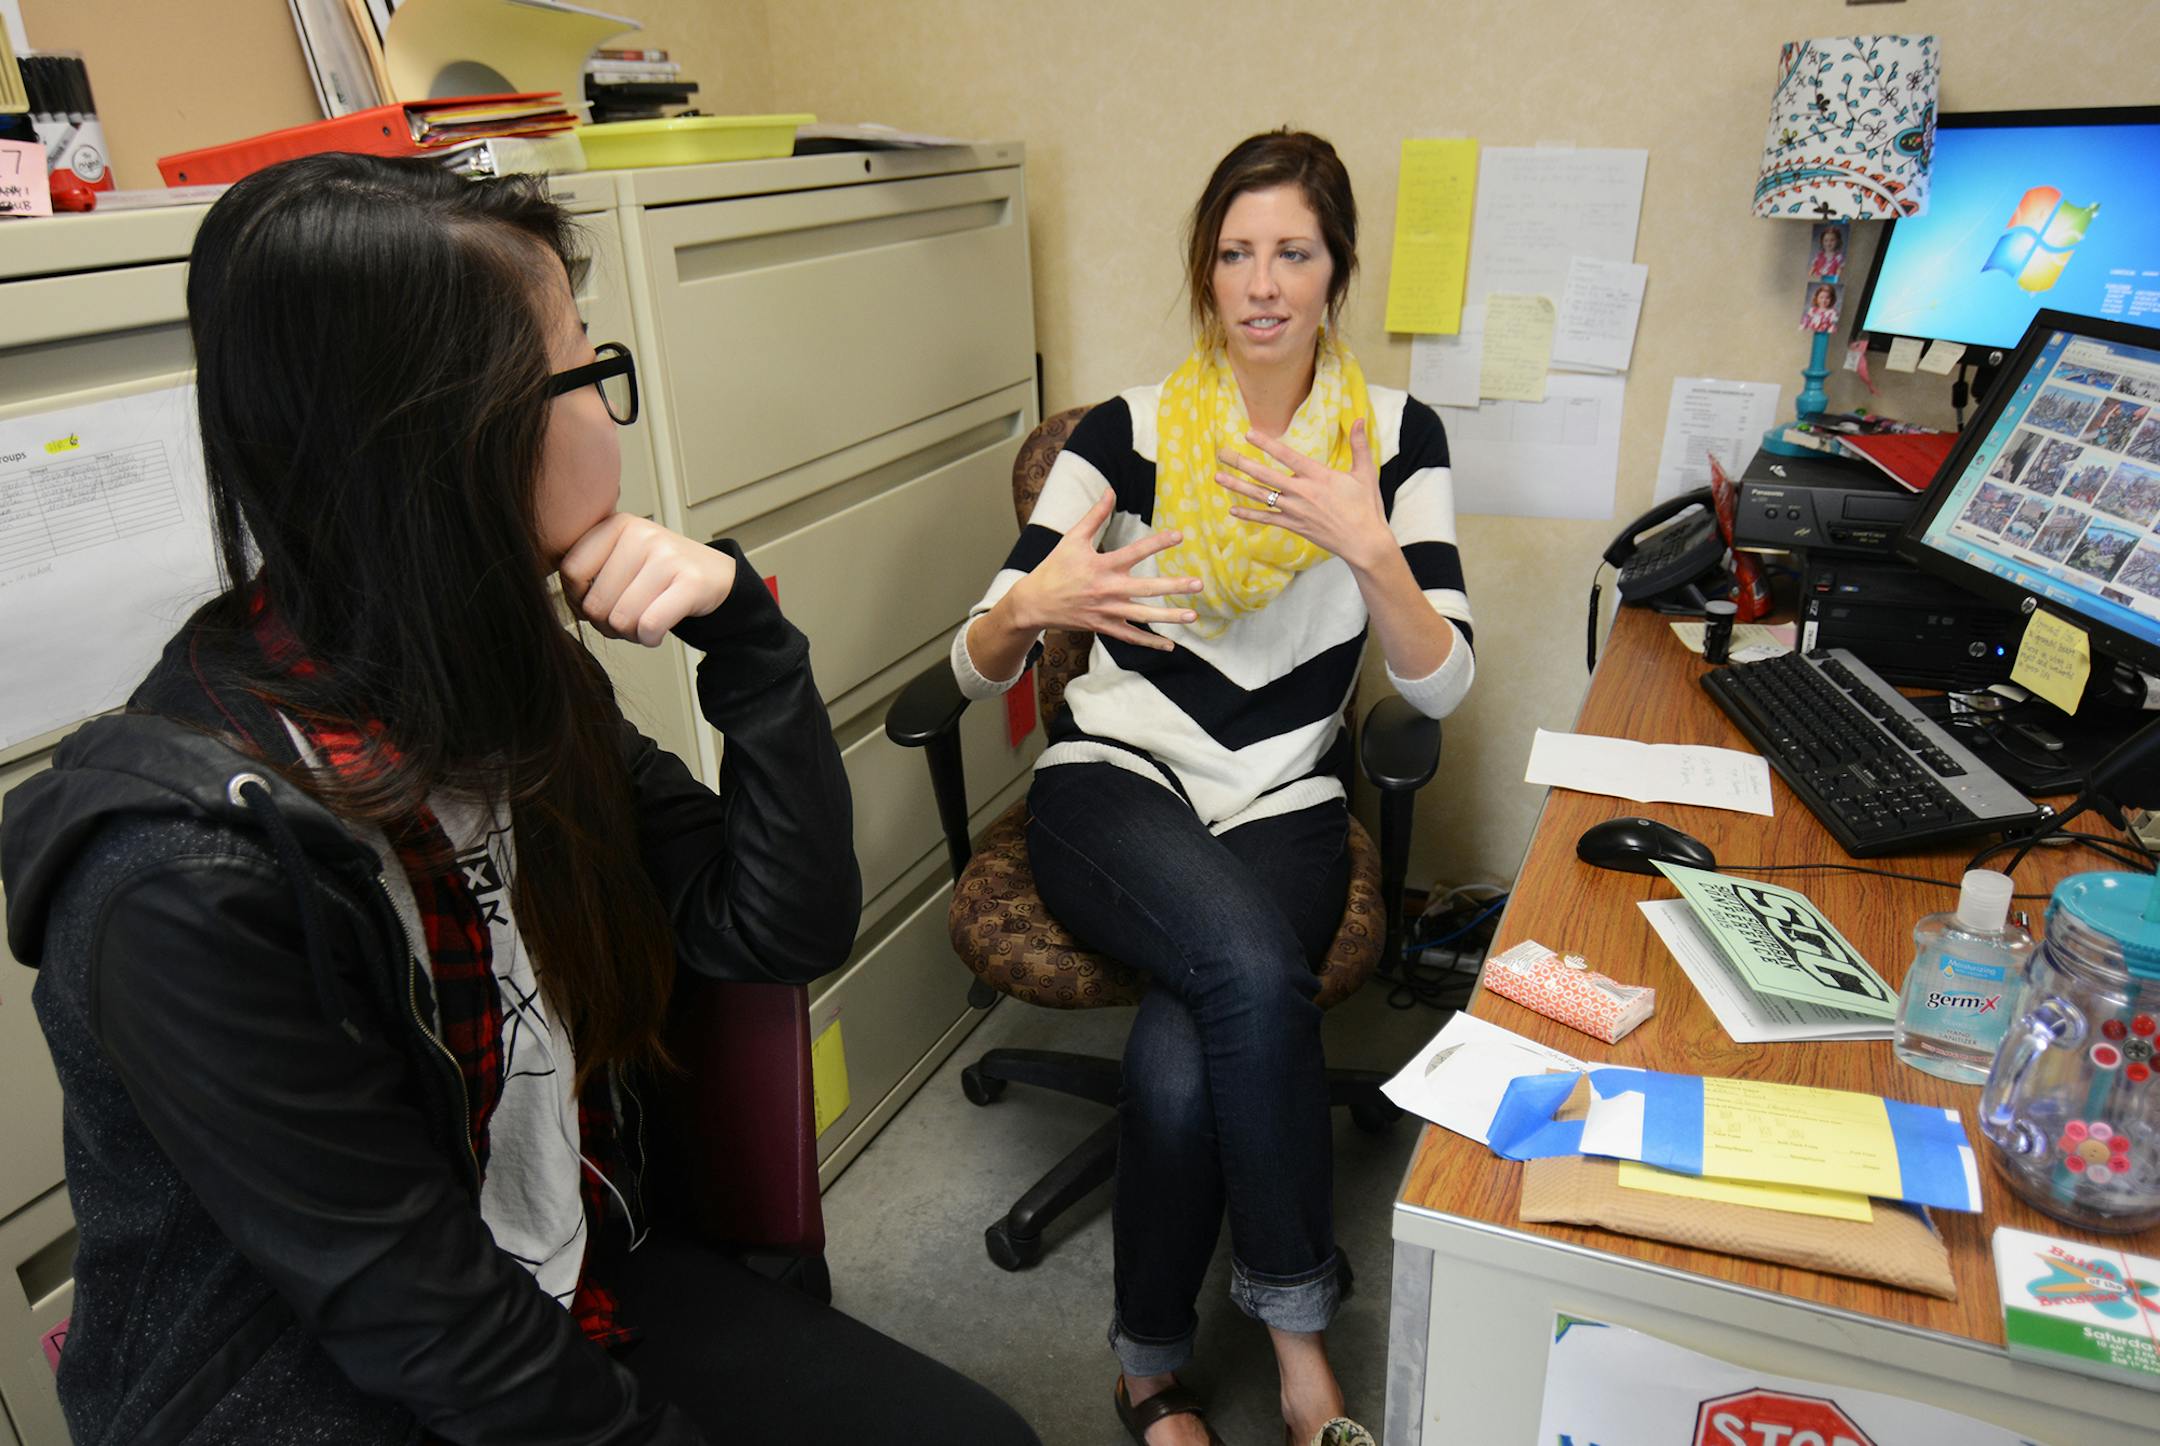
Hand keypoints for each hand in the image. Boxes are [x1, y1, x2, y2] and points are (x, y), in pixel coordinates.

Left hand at [559, 513, 737, 646]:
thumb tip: (551, 600)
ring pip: (622, 619)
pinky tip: (657, 632)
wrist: (716, 576)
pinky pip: (649, 626)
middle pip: (595, 603)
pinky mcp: (690, 582)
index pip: (570, 572)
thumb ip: (588, 568)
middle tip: (626, 619)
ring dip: (631, 635)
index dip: (577, 600)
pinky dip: (650, 639)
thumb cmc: (660, 574)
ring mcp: (667, 556)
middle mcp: (641, 534)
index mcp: (616, 525)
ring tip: (643, 623)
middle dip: (608, 624)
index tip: (594, 605)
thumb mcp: (622, 557)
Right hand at [1007, 488, 1201, 651]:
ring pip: (1142, 616)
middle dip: (1173, 587)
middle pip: (1145, 589)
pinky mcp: (1104, 627)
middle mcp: (1106, 590)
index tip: (1180, 536)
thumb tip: (1110, 491)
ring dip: (1168, 618)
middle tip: (1198, 584)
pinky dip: (1149, 643)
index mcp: (1100, 566)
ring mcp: (1106, 612)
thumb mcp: (1072, 539)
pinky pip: (1130, 637)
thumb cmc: (1055, 567)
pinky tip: (1169, 646)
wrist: (1035, 603)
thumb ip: (1095, 515)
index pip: (1134, 552)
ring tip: (1192, 616)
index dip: (1157, 543)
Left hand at [1214, 419, 1393, 571]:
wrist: (1364, 542)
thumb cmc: (1366, 507)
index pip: (1287, 456)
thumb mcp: (1366, 473)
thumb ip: (1359, 445)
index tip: (1248, 434)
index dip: (1267, 444)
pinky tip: (1232, 510)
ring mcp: (1296, 511)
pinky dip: (1249, 515)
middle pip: (1265, 475)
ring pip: (1261, 496)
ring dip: (1237, 487)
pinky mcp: (1294, 526)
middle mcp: (1302, 492)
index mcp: (1319, 476)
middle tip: (1221, 453)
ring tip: (1218, 478)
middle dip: (1241, 463)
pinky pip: (1266, 519)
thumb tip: (1358, 418)